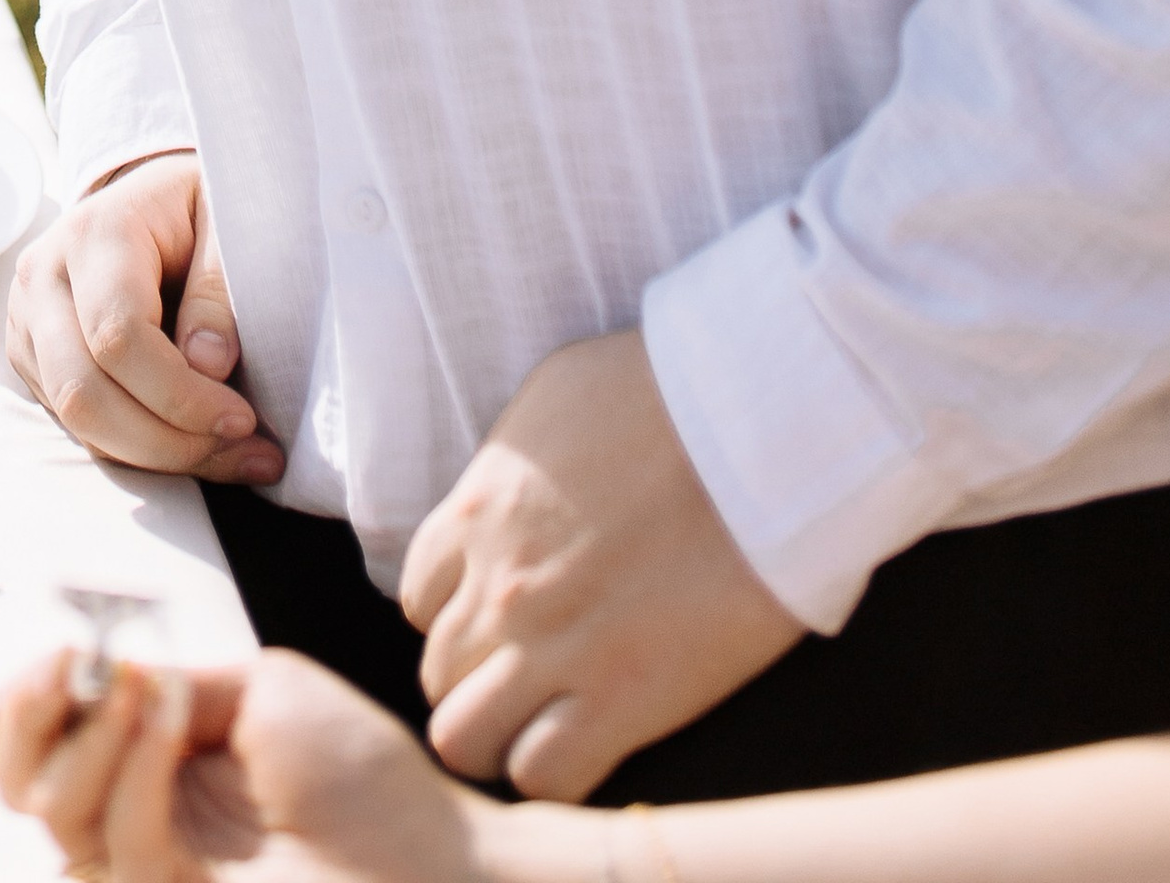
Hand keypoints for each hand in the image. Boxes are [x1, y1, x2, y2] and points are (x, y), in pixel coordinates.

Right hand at [0, 646, 492, 881]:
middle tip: (77, 659)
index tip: (68, 642)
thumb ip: (172, 677)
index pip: (39, 738)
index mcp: (148, 765)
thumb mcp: (259, 689)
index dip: (26, 691)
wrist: (434, 861)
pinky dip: (136, 766)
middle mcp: (134, 819)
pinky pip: (120, 840)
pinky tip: (170, 718)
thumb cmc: (364, 781)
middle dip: (30, 709)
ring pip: (56, 809)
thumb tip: (105, 665)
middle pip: (18, 779)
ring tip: (147, 683)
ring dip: (92, 727)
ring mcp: (149, 868)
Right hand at [6, 151, 285, 482]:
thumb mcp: (226, 225)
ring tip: (230, 456)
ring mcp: (28, 320)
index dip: (181, 395)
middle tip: (244, 451)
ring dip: (156, 456)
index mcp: (93, 232)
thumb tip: (208, 366)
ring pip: (76, 420)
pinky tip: (193, 442)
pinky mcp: (32, 358)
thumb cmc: (198, 210)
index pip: (118, 336)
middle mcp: (43, 276)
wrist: (155, 198)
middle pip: (84, 391)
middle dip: (168, 441)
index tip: (244, 419)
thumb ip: (217, 290)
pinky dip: (137, 449)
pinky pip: (78, 426)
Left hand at [400, 328, 802, 799]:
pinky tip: (588, 741)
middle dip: (475, 681)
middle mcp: (498, 587)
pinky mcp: (620, 697)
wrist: (750, 425)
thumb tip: (502, 500)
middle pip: (439, 673)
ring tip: (548, 721)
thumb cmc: (663, 393)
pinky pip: (544, 776)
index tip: (498, 619)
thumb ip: (510, 465)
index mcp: (479, 512)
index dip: (458, 615)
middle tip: (528, 677)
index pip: (419, 597)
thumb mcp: (552, 397)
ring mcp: (553, 647)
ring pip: (465, 738)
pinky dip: (552, 770)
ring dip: (499, 735)